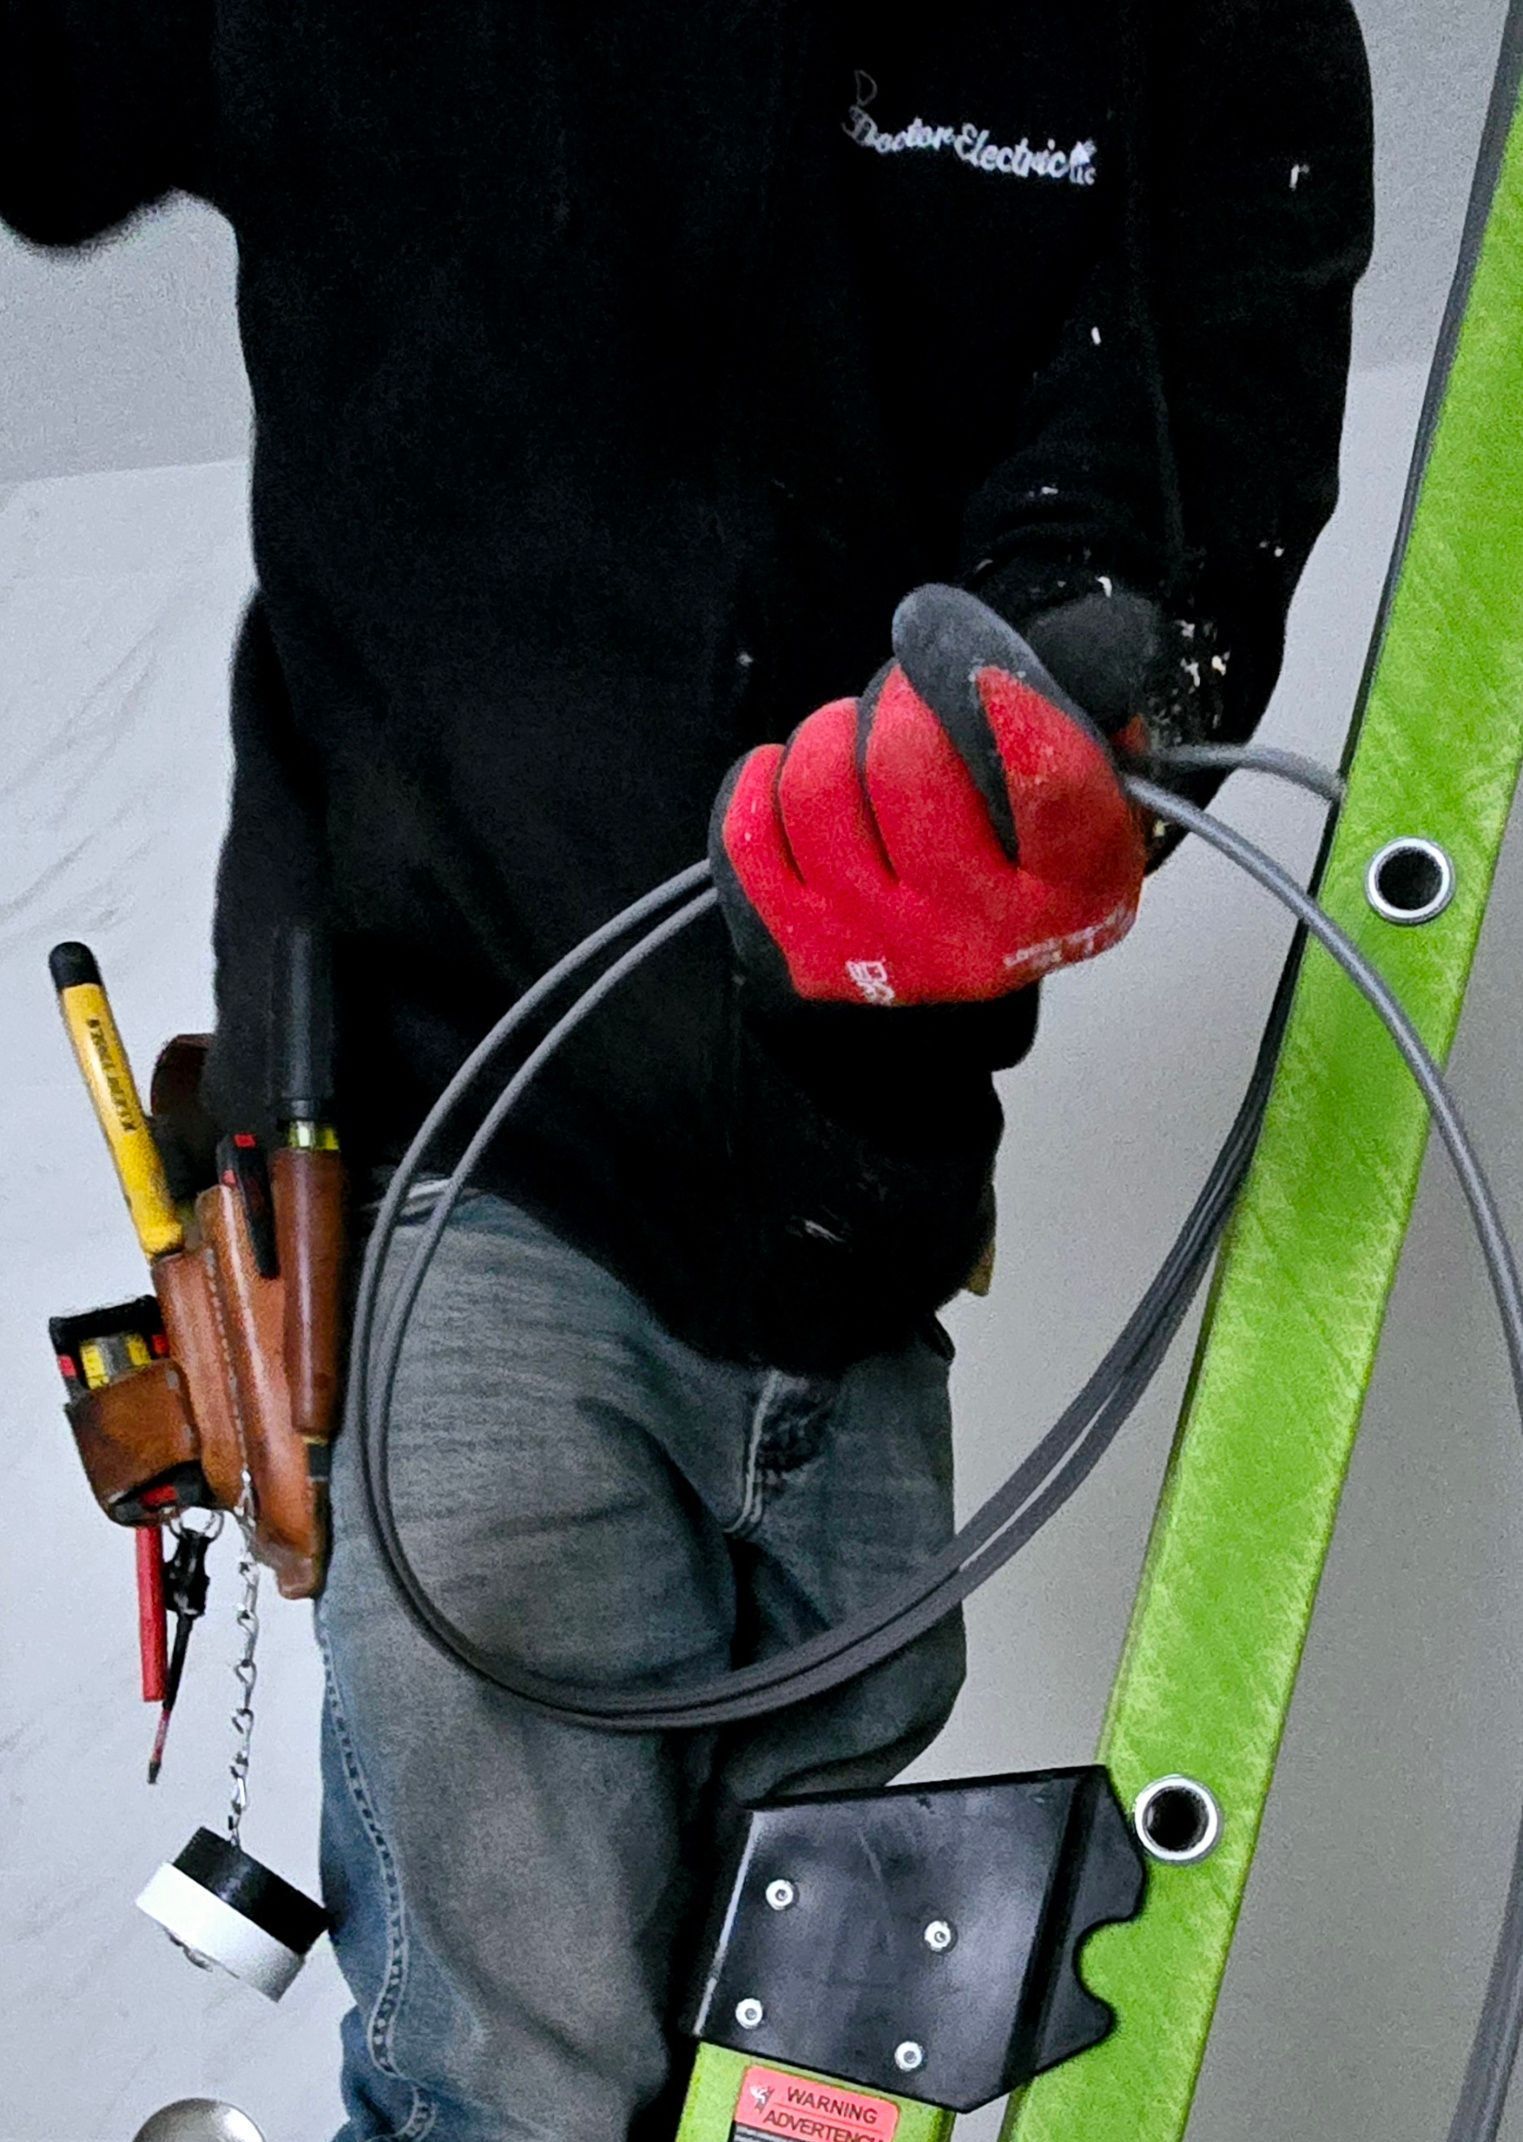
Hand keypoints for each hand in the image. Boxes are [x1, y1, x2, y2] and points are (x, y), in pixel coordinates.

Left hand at [710, 584, 1145, 1007]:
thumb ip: (1079, 691)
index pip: (1051, 787)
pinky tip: (791, 770)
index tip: (987, 672)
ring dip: (832, 732)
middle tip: (909, 692)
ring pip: (818, 793)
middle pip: (905, 768)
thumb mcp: (1099, 760)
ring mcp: (893, 961)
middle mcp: (988, 946)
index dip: (1013, 708)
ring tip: (858, 734)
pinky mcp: (817, 960)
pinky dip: (764, 780)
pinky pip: (751, 839)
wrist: (988, 930)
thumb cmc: (1036, 828)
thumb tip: (988, 659)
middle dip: (901, 698)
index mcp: (1080, 892)